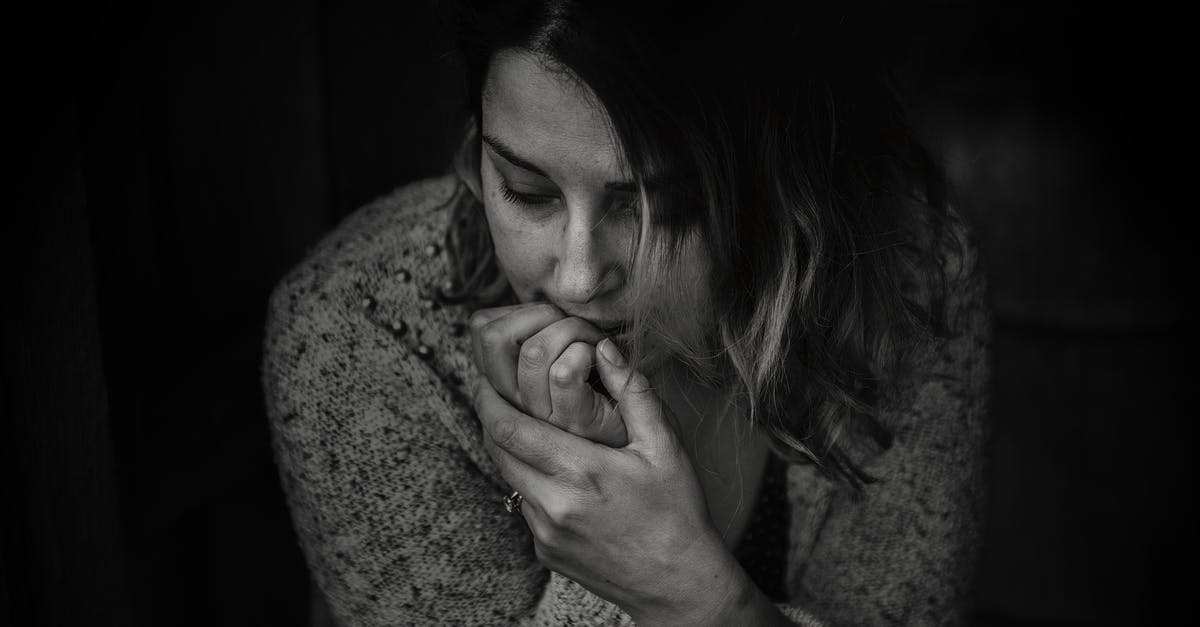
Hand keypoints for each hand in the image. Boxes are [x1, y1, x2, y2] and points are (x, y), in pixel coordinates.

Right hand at [469, 303, 628, 446]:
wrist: (642, 439)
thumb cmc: (604, 391)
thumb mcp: (556, 363)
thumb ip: (536, 338)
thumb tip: (519, 309)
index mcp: (506, 383)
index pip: (481, 328)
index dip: (515, 308)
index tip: (549, 318)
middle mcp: (515, 402)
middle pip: (492, 336)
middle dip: (538, 312)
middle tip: (570, 322)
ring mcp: (542, 416)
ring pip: (533, 351)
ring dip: (572, 329)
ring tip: (592, 340)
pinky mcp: (574, 423)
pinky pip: (564, 373)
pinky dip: (588, 352)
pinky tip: (603, 357)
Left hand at [473, 338, 743, 624]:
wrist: (678, 584)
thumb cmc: (678, 513)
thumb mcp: (665, 447)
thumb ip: (633, 393)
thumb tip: (605, 349)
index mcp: (580, 472)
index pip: (509, 428)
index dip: (489, 398)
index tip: (487, 377)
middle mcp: (552, 505)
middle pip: (497, 451)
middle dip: (491, 417)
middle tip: (495, 390)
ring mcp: (544, 533)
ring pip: (508, 478)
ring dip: (509, 450)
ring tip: (525, 425)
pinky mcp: (545, 552)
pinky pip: (524, 506)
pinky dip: (529, 481)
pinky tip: (555, 471)